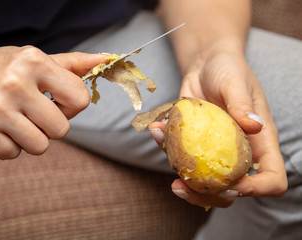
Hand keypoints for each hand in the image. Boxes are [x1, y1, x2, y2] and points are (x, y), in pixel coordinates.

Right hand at [0, 43, 105, 158]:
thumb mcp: (30, 59)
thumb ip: (70, 64)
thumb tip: (105, 60)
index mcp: (33, 61)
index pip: (80, 98)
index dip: (69, 107)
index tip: (53, 103)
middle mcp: (15, 82)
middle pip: (61, 129)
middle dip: (47, 127)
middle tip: (26, 114)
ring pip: (40, 146)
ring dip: (27, 139)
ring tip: (9, 121)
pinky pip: (13, 154)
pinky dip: (5, 146)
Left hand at [149, 47, 286, 207]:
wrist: (205, 64)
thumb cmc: (228, 70)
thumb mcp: (236, 82)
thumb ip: (242, 103)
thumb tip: (254, 125)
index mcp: (260, 143)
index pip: (271, 178)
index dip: (256, 189)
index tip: (232, 184)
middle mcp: (239, 154)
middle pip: (231, 191)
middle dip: (206, 196)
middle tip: (181, 186)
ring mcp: (214, 153)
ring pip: (201, 182)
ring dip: (178, 175)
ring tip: (161, 145)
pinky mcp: (193, 145)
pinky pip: (179, 157)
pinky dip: (164, 147)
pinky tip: (156, 129)